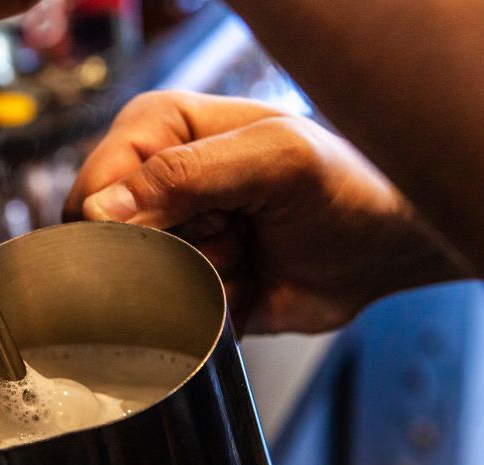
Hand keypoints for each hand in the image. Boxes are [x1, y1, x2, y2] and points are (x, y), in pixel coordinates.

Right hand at [64, 91, 469, 334]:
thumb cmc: (349, 182)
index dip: (131, 221)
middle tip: (236, 232)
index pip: (95, 188)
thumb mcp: (275, 160)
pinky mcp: (187, 281)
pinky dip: (214, 311)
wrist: (388, 242)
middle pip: (112, 244)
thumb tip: (99, 210)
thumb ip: (186, 175)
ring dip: (202, 282)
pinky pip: (171, 317)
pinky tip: (251, 282)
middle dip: (177, 253)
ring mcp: (171, 234)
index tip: (190, 225)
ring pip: (141, 286)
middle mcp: (155, 181)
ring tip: (250, 253)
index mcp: (160, 128)